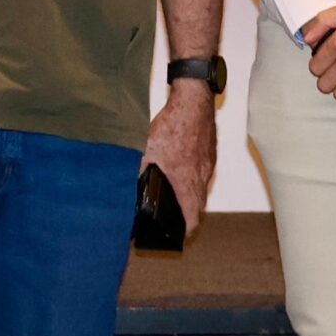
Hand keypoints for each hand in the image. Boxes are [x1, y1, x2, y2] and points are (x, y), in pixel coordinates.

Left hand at [140, 80, 218, 232]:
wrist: (193, 101)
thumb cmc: (173, 125)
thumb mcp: (146, 151)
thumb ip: (138, 171)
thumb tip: (125, 186)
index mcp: (186, 182)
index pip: (193, 217)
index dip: (186, 230)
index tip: (180, 235)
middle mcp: (201, 176)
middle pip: (199, 205)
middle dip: (188, 214)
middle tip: (175, 218)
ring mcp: (208, 164)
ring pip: (202, 187)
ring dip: (192, 194)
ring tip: (178, 194)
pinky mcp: (210, 151)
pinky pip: (204, 171)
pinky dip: (195, 175)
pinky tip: (182, 166)